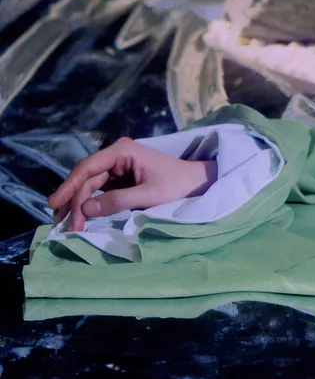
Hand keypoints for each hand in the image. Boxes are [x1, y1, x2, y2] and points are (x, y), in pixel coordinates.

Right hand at [47, 137, 216, 232]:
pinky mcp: (119, 178)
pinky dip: (88, 204)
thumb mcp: (148, 195)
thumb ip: (117, 201)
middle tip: (65, 227)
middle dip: (74, 201)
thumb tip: (86, 209)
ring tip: (68, 226)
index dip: (69, 186)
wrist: (195, 182)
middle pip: (86, 178)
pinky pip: (97, 190)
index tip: (54, 203)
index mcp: (123, 151)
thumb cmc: (176, 185)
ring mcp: (117, 166)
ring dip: (78, 205)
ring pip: (89, 185)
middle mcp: (116, 155)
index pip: (88, 167)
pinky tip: (79, 218)